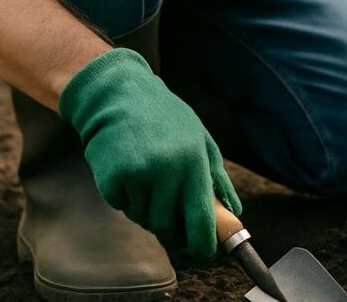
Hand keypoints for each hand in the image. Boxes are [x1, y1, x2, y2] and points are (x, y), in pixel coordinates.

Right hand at [58, 48, 241, 257]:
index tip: (203, 251)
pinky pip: (121, 206)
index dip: (202, 244)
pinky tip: (128, 169)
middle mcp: (167, 172)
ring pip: (144, 218)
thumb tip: (234, 213)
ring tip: (148, 177)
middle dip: (170, 226)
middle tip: (168, 207)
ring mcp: (138, 176)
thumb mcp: (201, 140)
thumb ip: (217, 178)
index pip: (201, 221)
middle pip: (168, 227)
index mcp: (194, 163)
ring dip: (146, 208)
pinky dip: (125, 196)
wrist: (118, 95)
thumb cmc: (165, 118)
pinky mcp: (112, 178)